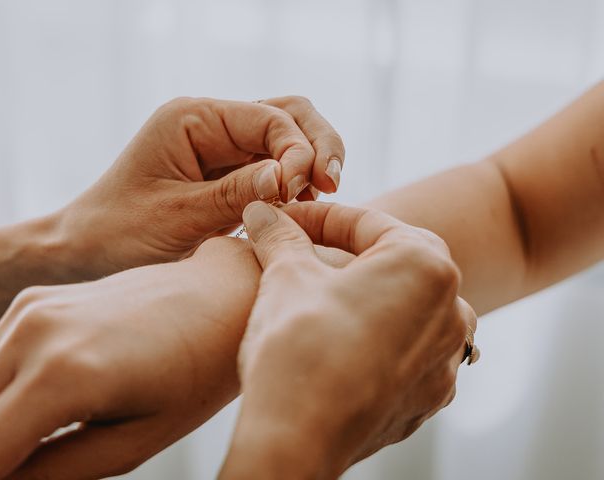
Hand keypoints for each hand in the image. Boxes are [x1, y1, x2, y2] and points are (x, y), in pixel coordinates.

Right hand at [0, 237, 260, 479]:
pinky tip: (26, 410)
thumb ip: (52, 472)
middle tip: (14, 466)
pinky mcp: (34, 299)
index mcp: (63, 376)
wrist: (223, 292)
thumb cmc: (197, 370)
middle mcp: (34, 333)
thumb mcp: (134, 442)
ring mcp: (30, 308)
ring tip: (24, 444)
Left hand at [58, 96, 344, 276]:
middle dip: (316, 146)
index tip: (299, 192)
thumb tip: (289, 177)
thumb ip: (236, 194)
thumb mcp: (179, 217)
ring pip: (287, 138)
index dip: (297, 151)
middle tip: (332, 186)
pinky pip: (274, 169)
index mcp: (193, 119)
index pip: (269, 118)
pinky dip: (295, 185)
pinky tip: (301, 210)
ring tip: (320, 201)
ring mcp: (222, 149)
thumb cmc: (118, 234)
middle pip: (288, 115)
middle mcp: (211, 125)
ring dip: (310, 163)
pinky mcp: (228, 175)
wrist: (86, 253)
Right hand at [219, 202, 476, 478]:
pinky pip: (405, 350)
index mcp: (425, 265)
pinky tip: (340, 342)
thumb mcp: (285, 276)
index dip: (317, 218)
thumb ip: (280, 236)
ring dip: (364, 294)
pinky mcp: (428, 395)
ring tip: (321, 296)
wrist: (299, 440)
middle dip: (344, 251)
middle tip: (302, 252)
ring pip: (403, 306)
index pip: (367, 222)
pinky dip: (376, 337)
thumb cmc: (299, 349)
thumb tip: (262, 211)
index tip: (283, 222)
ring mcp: (444, 358)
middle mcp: (452, 310)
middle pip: (392, 261)